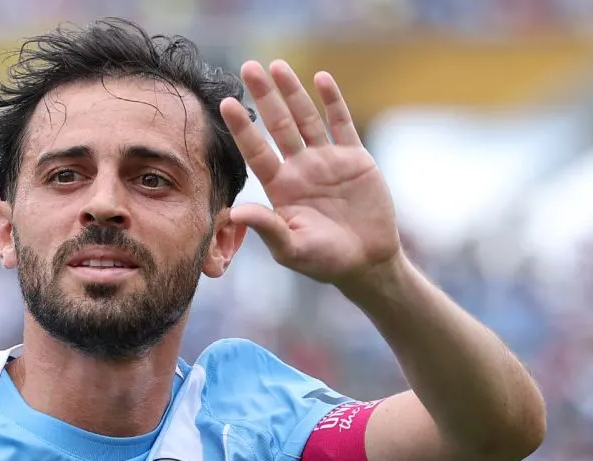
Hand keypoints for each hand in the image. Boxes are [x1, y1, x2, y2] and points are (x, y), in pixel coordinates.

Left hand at [219, 61, 400, 288]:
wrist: (367, 262)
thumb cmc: (324, 261)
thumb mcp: (292, 248)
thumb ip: (267, 228)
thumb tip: (235, 211)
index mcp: (281, 188)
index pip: (256, 151)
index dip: (242, 128)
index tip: (226, 103)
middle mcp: (300, 168)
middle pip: (278, 125)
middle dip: (264, 97)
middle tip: (248, 67)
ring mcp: (327, 160)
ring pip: (306, 118)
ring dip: (293, 92)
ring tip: (277, 65)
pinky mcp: (354, 158)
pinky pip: (341, 123)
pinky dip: (332, 101)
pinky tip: (321, 78)